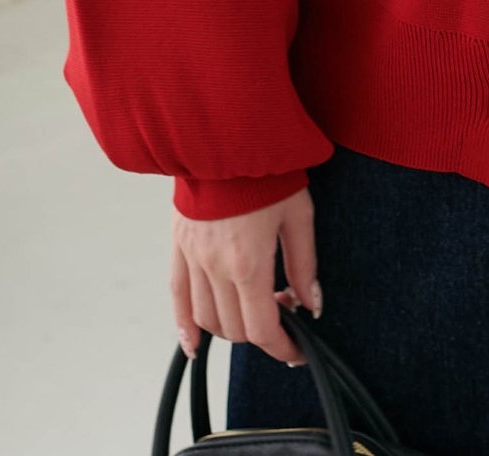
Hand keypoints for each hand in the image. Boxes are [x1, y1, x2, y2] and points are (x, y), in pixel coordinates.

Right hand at [171, 188, 321, 367]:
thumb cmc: (267, 170)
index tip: (297, 350)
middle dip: (262, 331)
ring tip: (254, 307)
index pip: (262, 328)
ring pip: (207, 318)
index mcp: (248, 262)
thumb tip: (311, 303)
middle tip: (284, 308)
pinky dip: (185, 326)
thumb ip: (304, 264)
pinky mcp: (179, 246)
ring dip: (232, 327)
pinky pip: (177, 297)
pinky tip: (195, 343)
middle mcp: (215, 267)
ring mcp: (193, 258)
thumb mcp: (299, 214)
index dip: (282, 347)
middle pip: (235, 328)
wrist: (228, 136)